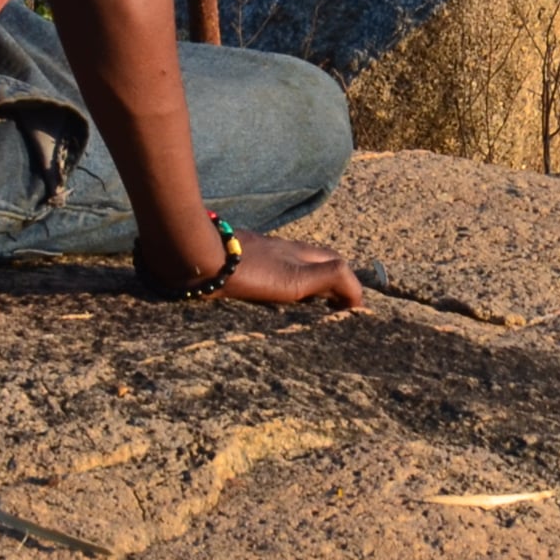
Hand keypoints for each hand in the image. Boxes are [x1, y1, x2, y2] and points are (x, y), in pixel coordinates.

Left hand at [223, 233, 363, 309]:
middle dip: (330, 280)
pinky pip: (268, 270)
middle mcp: (284, 250)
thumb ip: (329, 278)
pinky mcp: (238, 260)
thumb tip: (357, 293)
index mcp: (301, 253)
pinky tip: (268, 297)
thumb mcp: (295, 280)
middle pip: (316, 261)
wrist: (202, 259)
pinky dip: (280, 282)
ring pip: (291, 263)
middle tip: (334, 307)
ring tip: (306, 305)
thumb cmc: (250, 272)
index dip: (349, 284)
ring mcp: (260, 253)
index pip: (336, 263)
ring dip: (305, 281)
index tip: (352, 310)